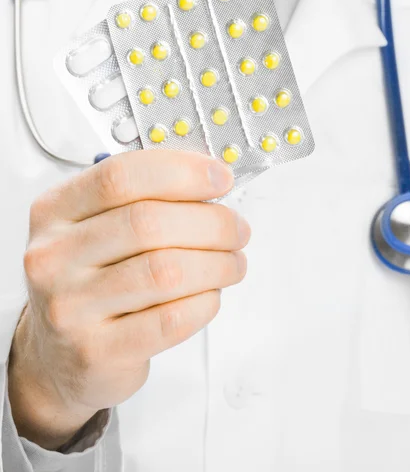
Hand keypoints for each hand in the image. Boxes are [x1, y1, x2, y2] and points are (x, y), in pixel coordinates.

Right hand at [8, 151, 249, 449]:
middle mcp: (53, 257)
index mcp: (55, 212)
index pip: (121, 176)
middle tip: (238, 230)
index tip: (221, 178)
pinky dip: (205, 302)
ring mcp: (70, 308)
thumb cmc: (92, 281)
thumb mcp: (98, 227)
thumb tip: (212, 179)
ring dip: (218, 264)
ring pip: (166, 272)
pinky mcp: (97, 352)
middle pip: (149, 222)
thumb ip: (147, 198)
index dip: (183, 172)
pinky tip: (210, 295)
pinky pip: (171, 319)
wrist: (58, 356)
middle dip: (212, 223)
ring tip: (233, 263)